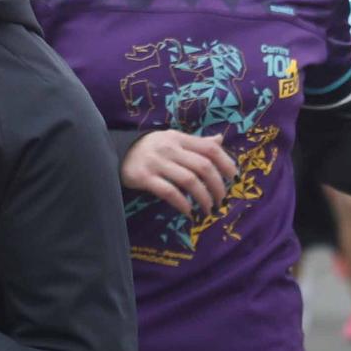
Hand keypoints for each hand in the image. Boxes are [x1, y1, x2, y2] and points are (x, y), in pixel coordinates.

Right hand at [120, 130, 239, 214]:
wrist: (118, 152)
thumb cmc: (152, 148)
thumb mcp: (173, 139)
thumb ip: (197, 142)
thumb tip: (220, 140)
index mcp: (179, 138)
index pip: (210, 148)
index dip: (226, 163)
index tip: (233, 178)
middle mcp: (170, 148)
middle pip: (203, 167)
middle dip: (217, 187)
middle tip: (221, 200)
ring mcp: (156, 163)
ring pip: (189, 181)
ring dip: (203, 198)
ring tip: (208, 209)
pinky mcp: (144, 177)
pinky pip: (169, 192)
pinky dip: (182, 204)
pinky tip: (188, 212)